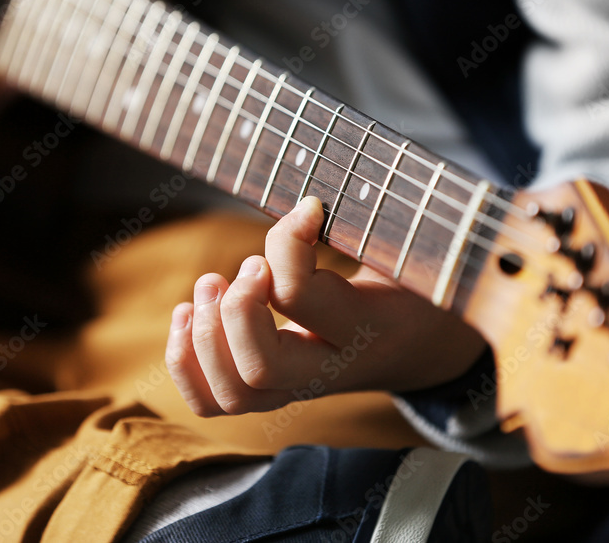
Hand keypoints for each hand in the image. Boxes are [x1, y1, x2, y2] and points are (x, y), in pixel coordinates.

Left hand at [166, 196, 488, 416]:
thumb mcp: (402, 250)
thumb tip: (304, 204)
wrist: (423, 345)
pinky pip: (211, 403)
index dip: (285, 241)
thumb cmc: (409, 282)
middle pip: (260, 367)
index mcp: (367, 327)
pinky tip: (187, 315)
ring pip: (232, 393)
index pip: (301, 297)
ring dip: (204, 335)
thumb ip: (365, 225)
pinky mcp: (270, 393)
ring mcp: (296, 389)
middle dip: (235, 308)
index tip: (305, 208)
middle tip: (248, 265)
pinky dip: (184, 363)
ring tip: (210, 284)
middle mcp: (329, 370)